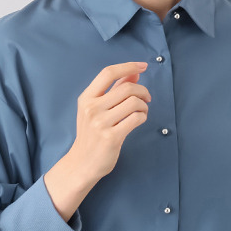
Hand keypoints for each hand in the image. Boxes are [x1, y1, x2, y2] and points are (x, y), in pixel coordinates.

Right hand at [43, 61, 150, 219]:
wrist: (83, 163)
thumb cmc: (92, 135)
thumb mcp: (97, 109)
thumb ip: (114, 90)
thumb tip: (134, 73)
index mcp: (86, 98)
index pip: (108, 73)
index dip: (128, 66)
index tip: (143, 66)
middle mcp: (92, 109)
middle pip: (126, 88)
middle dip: (142, 91)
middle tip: (147, 98)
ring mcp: (101, 123)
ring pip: (133, 103)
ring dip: (144, 106)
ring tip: (142, 111)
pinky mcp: (112, 137)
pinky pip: (136, 119)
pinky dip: (142, 117)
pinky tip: (139, 120)